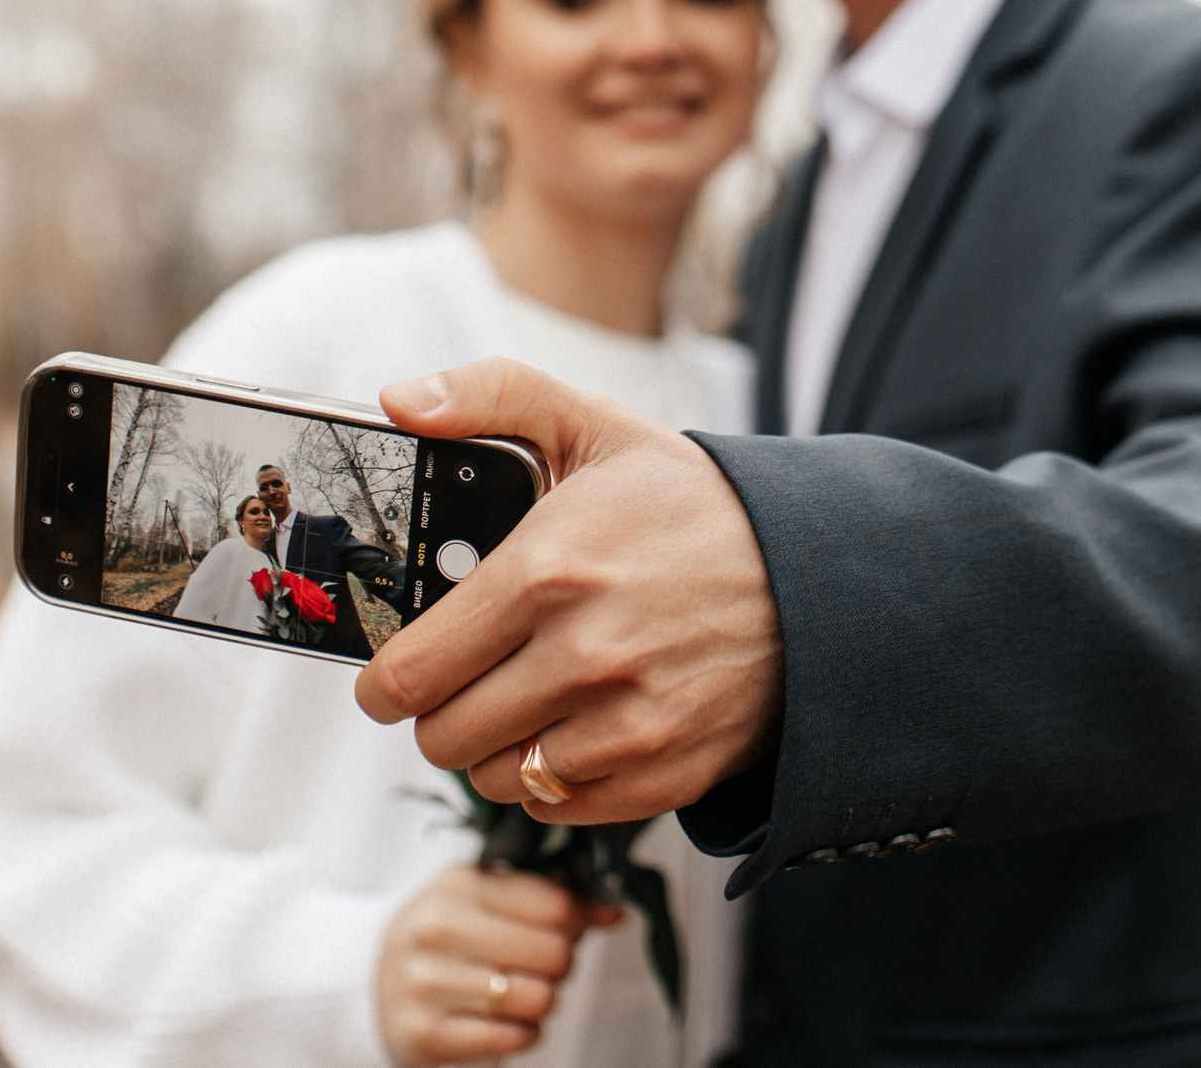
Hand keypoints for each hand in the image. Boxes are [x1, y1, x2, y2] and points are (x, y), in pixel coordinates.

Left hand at [357, 358, 782, 822]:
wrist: (815, 574)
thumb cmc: (693, 505)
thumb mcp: (595, 428)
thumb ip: (490, 397)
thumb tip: (399, 401)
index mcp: (548, 572)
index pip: (408, 672)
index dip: (385, 678)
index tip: (395, 669)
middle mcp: (584, 656)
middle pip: (442, 735)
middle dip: (437, 709)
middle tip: (463, 679)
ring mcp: (627, 723)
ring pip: (494, 778)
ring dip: (494, 745)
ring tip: (525, 696)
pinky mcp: (664, 772)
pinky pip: (556, 804)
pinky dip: (550, 775)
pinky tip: (575, 723)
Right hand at [377, 866, 608, 1064]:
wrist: (368, 982)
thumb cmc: (443, 936)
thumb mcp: (485, 898)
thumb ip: (552, 899)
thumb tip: (614, 913)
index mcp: (459, 885)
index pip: (556, 904)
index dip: (575, 922)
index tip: (564, 929)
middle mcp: (437, 930)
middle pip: (553, 953)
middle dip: (560, 964)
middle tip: (541, 965)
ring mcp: (426, 984)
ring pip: (537, 998)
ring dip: (542, 1001)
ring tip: (521, 991)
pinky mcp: (425, 1035)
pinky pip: (511, 1038)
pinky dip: (522, 1032)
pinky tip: (505, 1019)